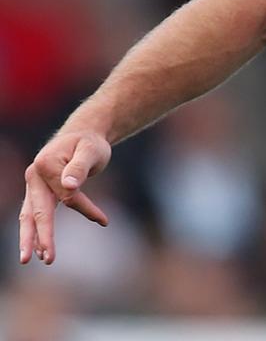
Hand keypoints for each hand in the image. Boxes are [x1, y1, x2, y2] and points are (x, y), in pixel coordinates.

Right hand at [19, 131, 111, 264]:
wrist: (82, 135)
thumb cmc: (90, 143)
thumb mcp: (91, 151)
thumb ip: (80, 167)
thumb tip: (69, 185)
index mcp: (45, 165)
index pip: (66, 195)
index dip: (85, 208)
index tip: (104, 220)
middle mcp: (34, 176)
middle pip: (36, 211)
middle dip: (40, 237)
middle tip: (46, 259)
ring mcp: (33, 185)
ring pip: (29, 216)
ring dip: (31, 239)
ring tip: (30, 261)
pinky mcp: (38, 192)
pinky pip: (35, 214)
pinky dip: (37, 230)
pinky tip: (40, 248)